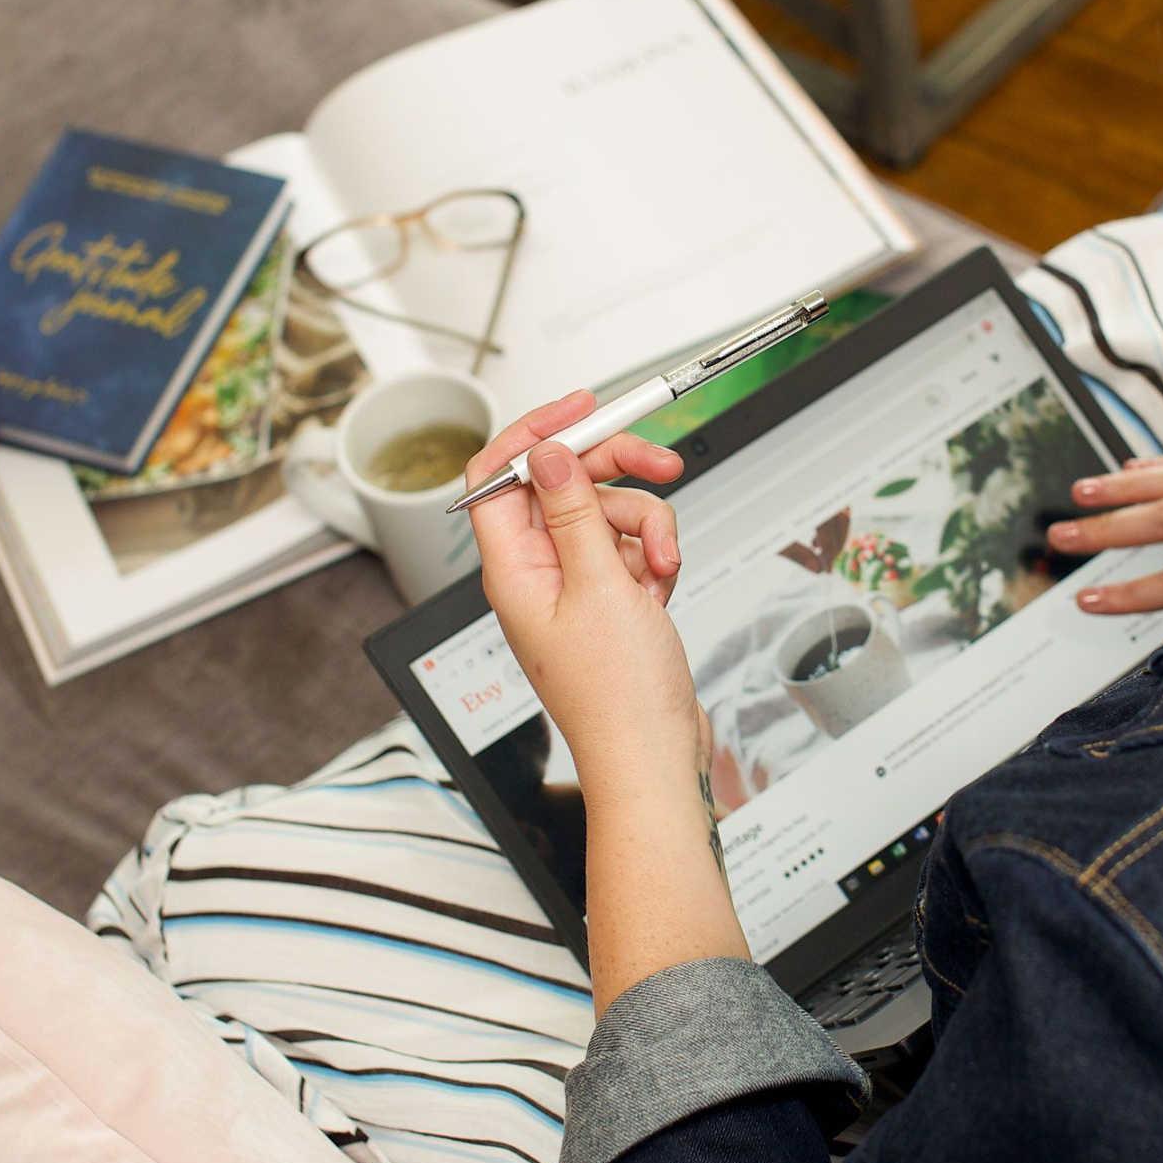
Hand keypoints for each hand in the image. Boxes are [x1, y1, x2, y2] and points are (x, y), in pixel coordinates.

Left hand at [466, 389, 700, 798]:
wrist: (654, 754)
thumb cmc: (617, 697)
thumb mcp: (598, 585)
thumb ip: (573, 511)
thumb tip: (548, 453)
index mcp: (512, 568)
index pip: (500, 476)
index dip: (535, 433)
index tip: (580, 408)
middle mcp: (537, 572)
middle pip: (567, 486)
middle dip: (618, 472)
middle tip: (662, 462)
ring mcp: (574, 586)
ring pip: (610, 515)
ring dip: (649, 527)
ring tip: (663, 568)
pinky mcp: (609, 600)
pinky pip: (632, 549)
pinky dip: (655, 559)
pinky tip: (662, 590)